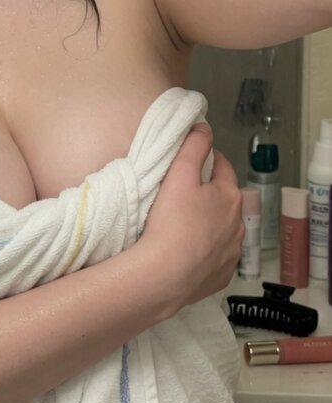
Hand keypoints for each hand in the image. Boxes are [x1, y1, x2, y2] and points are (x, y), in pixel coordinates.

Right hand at [140, 124, 244, 314]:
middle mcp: (238, 224)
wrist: (164, 275)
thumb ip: (193, 146)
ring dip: (209, 223)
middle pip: (225, 199)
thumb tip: (204, 126)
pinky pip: (216, 257)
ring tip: (183, 225)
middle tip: (182, 193)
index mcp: (229, 196)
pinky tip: (187, 251)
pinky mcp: (221, 276)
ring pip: (223, 229)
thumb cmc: (171, 221)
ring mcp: (232, 253)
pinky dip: (206, 251)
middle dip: (209, 193)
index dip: (207, 159)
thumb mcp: (179, 174)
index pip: (222, 167)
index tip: (191, 160)